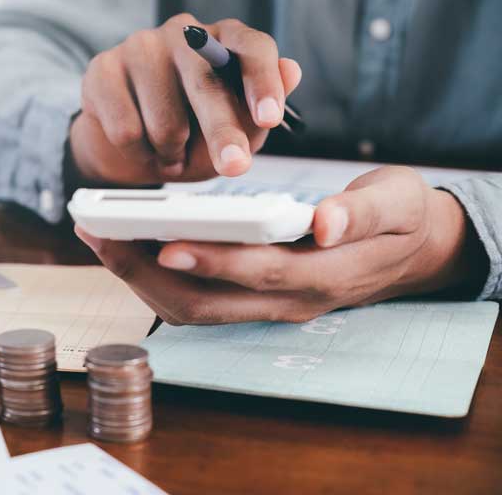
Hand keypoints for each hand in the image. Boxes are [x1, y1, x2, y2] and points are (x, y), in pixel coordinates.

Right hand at [70, 13, 301, 185]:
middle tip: (233, 166)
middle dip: (222, 133)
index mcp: (224, 41)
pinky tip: (141, 147)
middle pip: (206, 84)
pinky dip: (139, 154)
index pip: (251, 48)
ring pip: (164, 118)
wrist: (130, 145)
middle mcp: (183, 34)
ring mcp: (140, 47)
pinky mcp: (102, 69)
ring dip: (172, 152)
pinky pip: (126, 130)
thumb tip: (291, 70)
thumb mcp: (234, 131)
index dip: (262, 83)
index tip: (269, 118)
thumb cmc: (190, 131)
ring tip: (171, 152)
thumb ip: (259, 109)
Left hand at [75, 167, 483, 324]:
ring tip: (102, 238)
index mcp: (323, 275)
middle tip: (101, 234)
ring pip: (193, 309)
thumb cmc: (400, 218)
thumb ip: (362, 212)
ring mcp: (268, 306)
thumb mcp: (398, 202)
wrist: (410, 252)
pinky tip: (132, 248)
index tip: (165, 243)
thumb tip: (322, 222)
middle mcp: (288, 302)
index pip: (259, 272)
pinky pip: (197, 300)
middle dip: (147, 273)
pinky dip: (158, 279)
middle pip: (207, 304)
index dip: (213, 262)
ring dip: (142, 280)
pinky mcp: (253, 299)